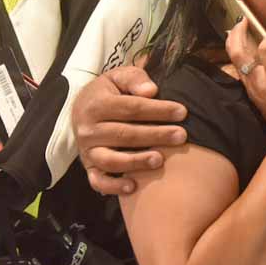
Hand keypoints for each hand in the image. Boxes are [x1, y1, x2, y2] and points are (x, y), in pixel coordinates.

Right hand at [74, 66, 187, 194]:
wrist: (83, 108)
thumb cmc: (110, 92)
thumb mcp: (120, 76)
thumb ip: (135, 79)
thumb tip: (151, 91)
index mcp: (97, 104)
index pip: (131, 108)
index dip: (158, 110)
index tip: (182, 112)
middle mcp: (89, 129)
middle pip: (125, 134)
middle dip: (155, 135)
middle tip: (181, 136)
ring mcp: (87, 150)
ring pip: (111, 160)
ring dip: (136, 162)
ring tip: (160, 160)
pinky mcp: (89, 167)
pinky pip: (98, 181)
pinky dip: (114, 187)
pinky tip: (134, 187)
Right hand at [225, 19, 265, 141]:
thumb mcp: (262, 97)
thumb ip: (258, 80)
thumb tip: (258, 61)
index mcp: (250, 84)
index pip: (233, 56)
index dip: (233, 37)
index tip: (238, 26)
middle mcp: (257, 81)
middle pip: (241, 50)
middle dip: (242, 30)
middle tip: (250, 22)